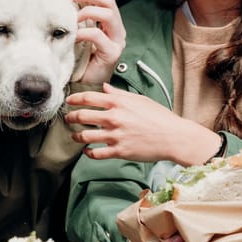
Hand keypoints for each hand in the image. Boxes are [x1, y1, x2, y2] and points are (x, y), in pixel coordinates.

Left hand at [65, 83, 220, 165]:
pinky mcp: (119, 151)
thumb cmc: (159, 117)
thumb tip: (105, 87)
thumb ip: (119, 94)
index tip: (68, 101)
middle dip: (71, 117)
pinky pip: (96, 153)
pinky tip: (87, 151)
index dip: (75, 99)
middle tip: (68, 118)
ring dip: (76, 135)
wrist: (174, 137)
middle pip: (82, 116)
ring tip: (74, 135)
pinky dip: (88, 153)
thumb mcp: (139, 100)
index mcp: (119, 103)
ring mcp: (116, 135)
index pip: (89, 97)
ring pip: (85, 136)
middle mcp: (114, 118)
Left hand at [71, 0, 124, 83]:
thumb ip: (79, 19)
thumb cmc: (82, 59)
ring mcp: (116, 41)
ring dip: (88, 11)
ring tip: (74, 18)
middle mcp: (117, 30)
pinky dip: (84, 32)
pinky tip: (75, 36)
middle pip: (109, 1)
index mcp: (111, 22)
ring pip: (108, 15)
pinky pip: (99, 36)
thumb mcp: (80, 33)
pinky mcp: (112, 54)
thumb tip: (65, 0)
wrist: (86, 84)